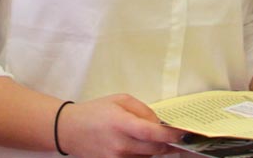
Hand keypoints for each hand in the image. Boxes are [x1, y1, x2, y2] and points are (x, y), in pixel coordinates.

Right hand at [56, 94, 184, 157]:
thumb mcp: (120, 100)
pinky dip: (142, 155)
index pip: (152, 133)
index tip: (184, 132)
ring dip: (153, 149)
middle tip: (169, 134)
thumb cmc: (95, 111)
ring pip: (148, 157)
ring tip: (142, 136)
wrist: (69, 130)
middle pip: (155, 149)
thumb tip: (160, 123)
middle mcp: (120, 144)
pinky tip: (135, 145)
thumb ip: (143, 110)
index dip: (171, 134)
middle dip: (166, 142)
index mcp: (121, 123)